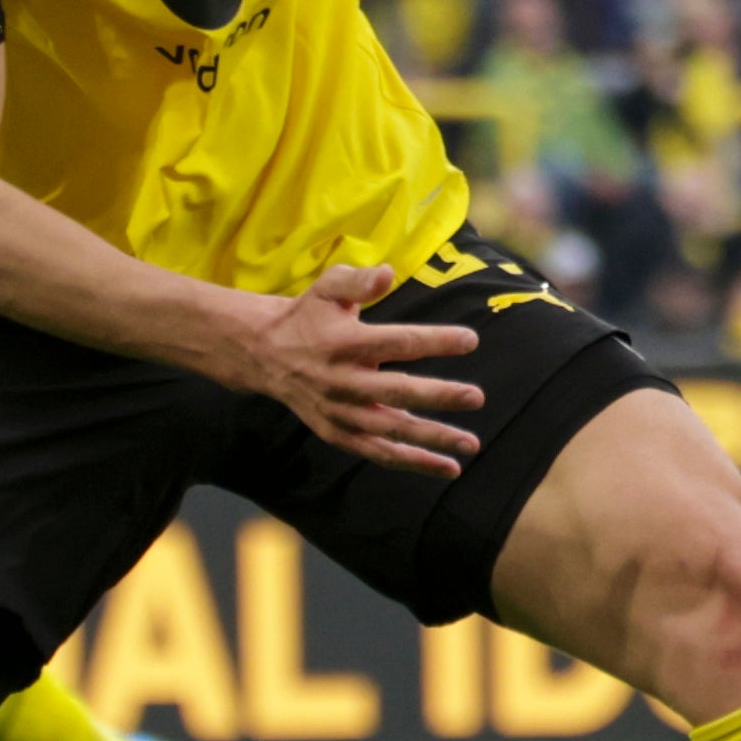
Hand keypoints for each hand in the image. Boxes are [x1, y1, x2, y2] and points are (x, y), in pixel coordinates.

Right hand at [231, 262, 485, 475]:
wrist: (265, 354)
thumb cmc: (309, 315)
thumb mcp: (328, 288)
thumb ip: (358, 281)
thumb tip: (387, 273)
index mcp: (344, 343)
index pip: (396, 343)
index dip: (435, 341)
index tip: (470, 340)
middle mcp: (342, 382)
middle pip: (396, 392)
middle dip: (437, 396)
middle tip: (475, 396)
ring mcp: (340, 413)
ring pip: (390, 431)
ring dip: (431, 440)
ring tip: (470, 444)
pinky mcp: (337, 433)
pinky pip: (378, 452)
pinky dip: (412, 462)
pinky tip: (447, 467)